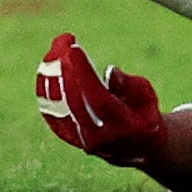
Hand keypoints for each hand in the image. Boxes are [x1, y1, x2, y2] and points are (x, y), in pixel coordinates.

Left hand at [36, 34, 167, 166]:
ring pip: (60, 108)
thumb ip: (128, 84)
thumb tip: (109, 72)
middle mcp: (101, 138)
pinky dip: (47, 93)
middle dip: (66, 69)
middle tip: (62, 42)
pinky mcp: (73, 140)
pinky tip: (46, 72)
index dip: (84, 73)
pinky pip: (53, 114)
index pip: (98, 98)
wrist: (140, 149)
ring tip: (54, 51)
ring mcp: (84, 142)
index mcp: (125, 126)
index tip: (73, 49)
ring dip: (53, 78)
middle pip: (75, 101)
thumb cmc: (143, 113)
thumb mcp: (145, 96)